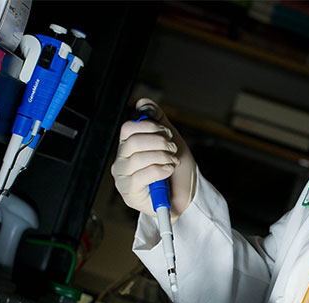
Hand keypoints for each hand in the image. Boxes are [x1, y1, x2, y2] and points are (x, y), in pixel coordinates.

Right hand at [112, 99, 196, 219]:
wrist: (186, 196)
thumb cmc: (177, 170)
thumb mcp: (171, 140)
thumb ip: (158, 120)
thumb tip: (144, 102)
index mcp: (128, 146)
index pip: (128, 128)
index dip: (150, 127)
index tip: (167, 134)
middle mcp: (122, 161)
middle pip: (133, 142)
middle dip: (159, 143)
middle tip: (173, 150)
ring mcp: (123, 178)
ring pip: (139, 158)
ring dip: (163, 157)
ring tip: (173, 162)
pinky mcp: (129, 193)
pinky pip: (142, 176)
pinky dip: (160, 170)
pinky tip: (168, 172)